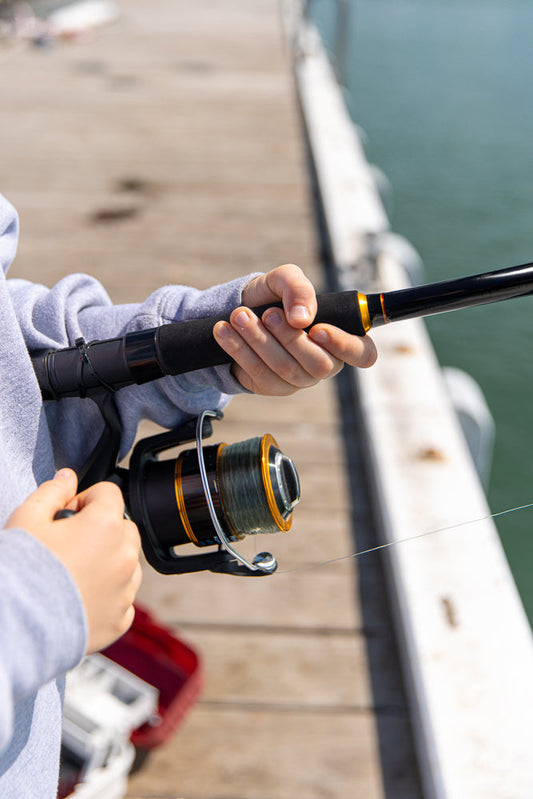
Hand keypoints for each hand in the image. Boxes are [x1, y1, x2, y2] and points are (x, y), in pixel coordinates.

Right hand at [6, 469, 141, 653]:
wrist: (16, 625)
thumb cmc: (21, 572)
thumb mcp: (27, 518)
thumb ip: (53, 492)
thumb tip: (68, 477)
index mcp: (106, 525)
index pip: (109, 493)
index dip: (84, 500)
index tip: (67, 515)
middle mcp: (124, 556)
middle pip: (124, 527)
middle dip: (101, 528)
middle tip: (68, 543)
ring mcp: (125, 590)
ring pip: (127, 562)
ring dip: (108, 560)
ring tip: (72, 571)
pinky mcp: (120, 618)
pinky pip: (123, 597)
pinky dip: (108, 594)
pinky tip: (80, 595)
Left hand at [213, 263, 376, 394]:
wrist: (239, 311)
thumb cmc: (273, 296)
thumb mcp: (285, 280)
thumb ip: (299, 288)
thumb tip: (303, 318)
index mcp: (341, 338)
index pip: (363, 353)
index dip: (345, 346)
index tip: (318, 329)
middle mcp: (325, 362)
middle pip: (318, 364)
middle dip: (288, 337)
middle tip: (267, 313)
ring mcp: (300, 379)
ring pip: (285, 368)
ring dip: (259, 340)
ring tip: (238, 316)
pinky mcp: (273, 386)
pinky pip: (259, 373)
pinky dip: (239, 349)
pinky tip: (225, 332)